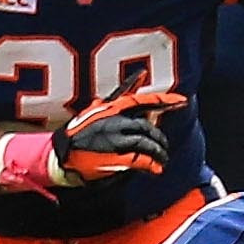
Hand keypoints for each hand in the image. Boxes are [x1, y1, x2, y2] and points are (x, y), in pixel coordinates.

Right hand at [50, 85, 184, 183]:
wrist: (61, 153)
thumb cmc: (80, 131)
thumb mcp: (99, 108)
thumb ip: (121, 94)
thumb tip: (141, 75)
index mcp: (113, 108)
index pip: (143, 101)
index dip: (165, 101)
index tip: (182, 101)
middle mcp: (115, 120)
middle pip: (148, 127)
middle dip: (159, 139)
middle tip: (163, 149)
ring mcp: (116, 138)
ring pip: (148, 143)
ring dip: (158, 153)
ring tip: (161, 160)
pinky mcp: (115, 156)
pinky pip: (141, 159)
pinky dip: (151, 165)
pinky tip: (155, 169)